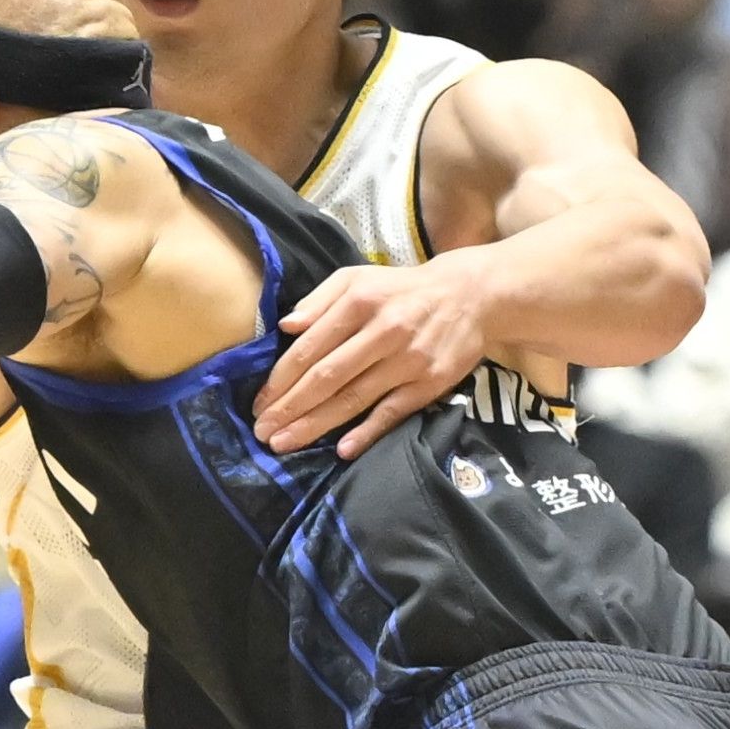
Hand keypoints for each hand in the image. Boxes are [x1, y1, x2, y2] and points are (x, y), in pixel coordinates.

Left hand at [253, 256, 495, 458]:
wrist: (471, 296)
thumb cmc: (401, 290)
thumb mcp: (358, 278)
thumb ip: (320, 299)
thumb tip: (286, 326)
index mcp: (359, 302)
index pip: (310, 348)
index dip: (281, 380)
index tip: (259, 404)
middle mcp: (383, 331)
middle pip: (327, 377)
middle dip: (290, 408)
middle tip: (262, 433)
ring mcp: (407, 360)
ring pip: (354, 398)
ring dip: (316, 425)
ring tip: (285, 443)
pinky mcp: (428, 383)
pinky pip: (392, 412)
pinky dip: (367, 432)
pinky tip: (342, 450)